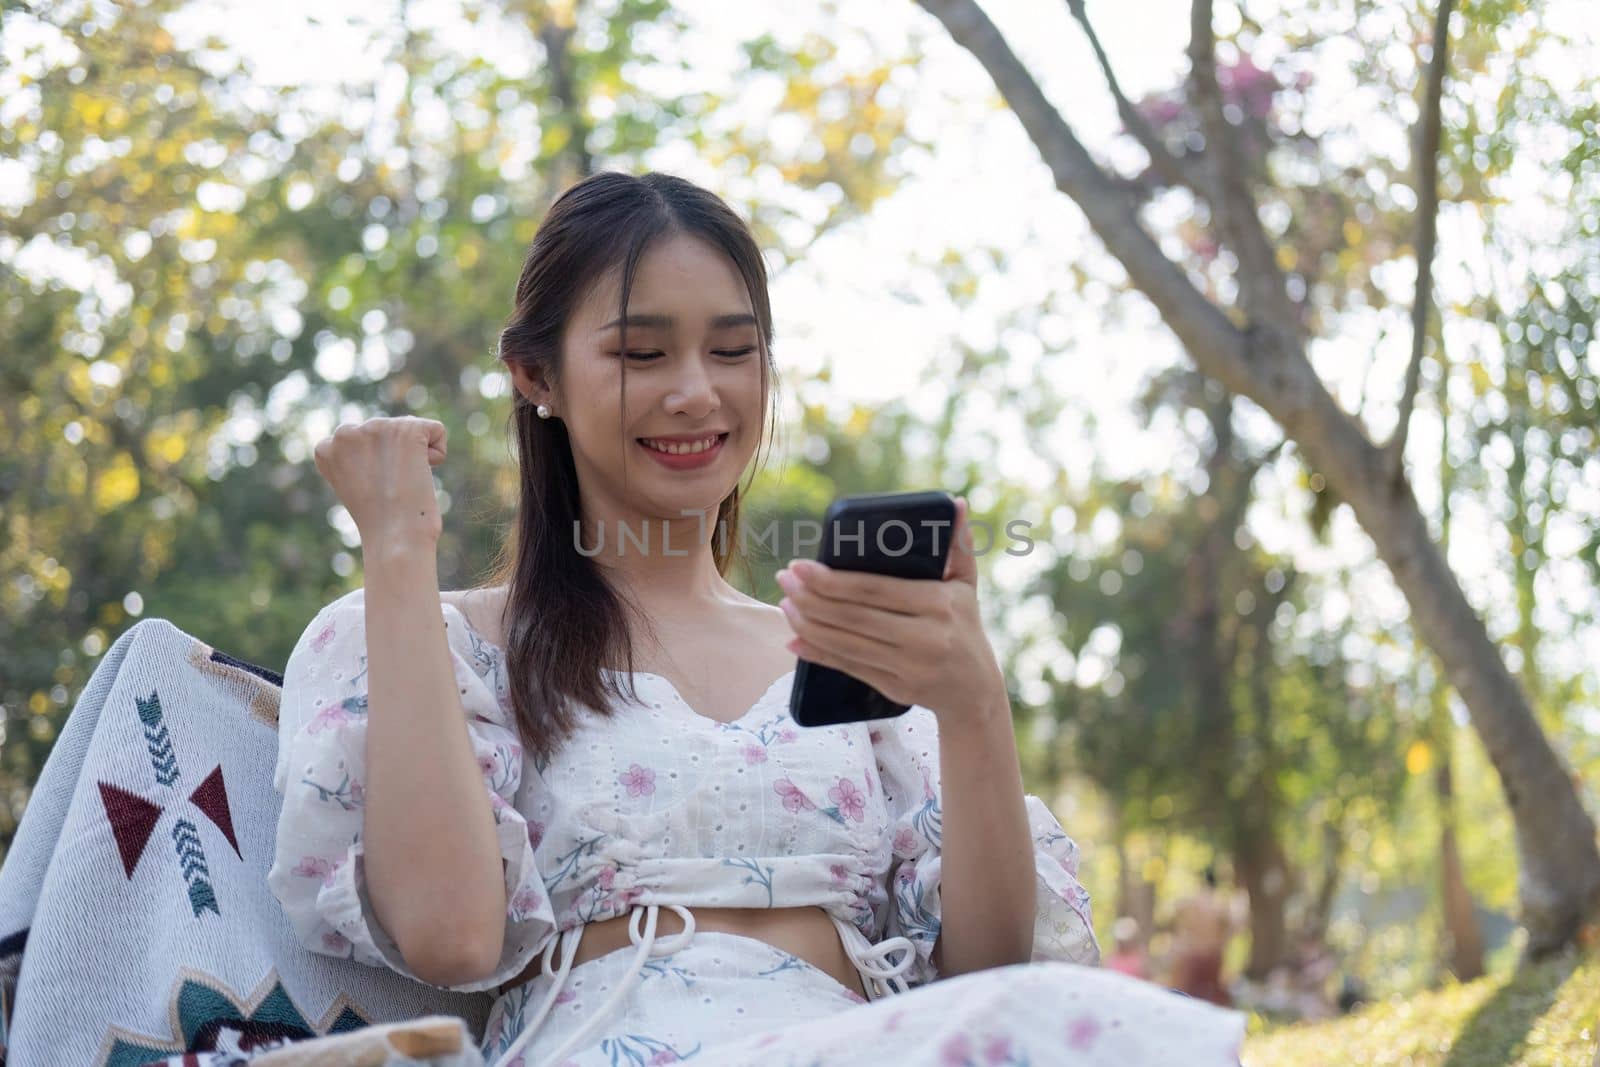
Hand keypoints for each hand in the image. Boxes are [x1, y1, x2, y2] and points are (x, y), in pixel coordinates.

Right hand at [312, 416, 447, 551]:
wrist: (395, 538)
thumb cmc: (380, 523)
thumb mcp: (355, 485)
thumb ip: (358, 458)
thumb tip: (388, 444)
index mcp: (325, 448)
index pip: (363, 441)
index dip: (376, 467)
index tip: (372, 490)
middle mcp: (345, 432)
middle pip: (387, 433)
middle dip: (396, 457)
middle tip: (389, 489)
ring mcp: (376, 427)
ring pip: (411, 429)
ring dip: (415, 456)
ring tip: (403, 482)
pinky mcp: (407, 428)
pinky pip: (436, 431)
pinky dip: (438, 455)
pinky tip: (422, 474)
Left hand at [774, 496, 1006, 725]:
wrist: (975, 689)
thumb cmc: (965, 625)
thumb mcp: (966, 585)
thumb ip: (958, 545)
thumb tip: (954, 503)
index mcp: (938, 604)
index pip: (873, 589)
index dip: (831, 579)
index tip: (800, 565)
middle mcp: (924, 637)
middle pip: (853, 616)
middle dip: (810, 597)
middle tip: (784, 579)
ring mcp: (909, 667)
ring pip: (846, 643)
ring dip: (807, 624)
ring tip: (784, 604)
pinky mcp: (896, 688)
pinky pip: (849, 668)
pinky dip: (818, 654)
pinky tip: (794, 640)